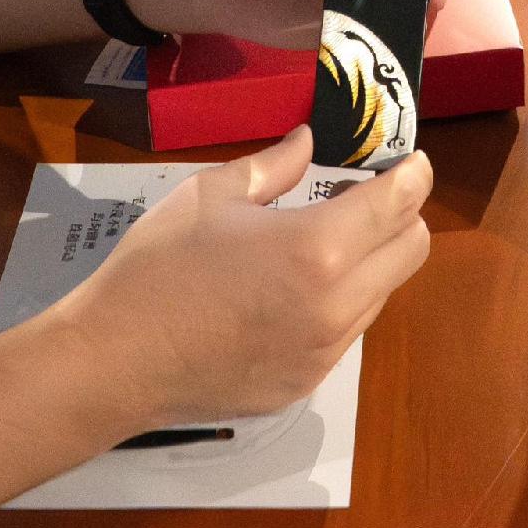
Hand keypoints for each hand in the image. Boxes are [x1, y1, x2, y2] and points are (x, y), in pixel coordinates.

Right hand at [54, 130, 436, 424]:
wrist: (114, 361)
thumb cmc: (158, 266)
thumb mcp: (209, 195)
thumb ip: (272, 167)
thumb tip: (308, 141)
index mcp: (317, 249)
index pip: (399, 204)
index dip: (413, 175)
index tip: (408, 162)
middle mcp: (337, 306)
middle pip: (411, 251)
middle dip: (401, 217)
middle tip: (359, 199)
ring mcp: (325, 354)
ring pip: (381, 294)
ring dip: (368, 263)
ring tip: (317, 246)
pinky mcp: (305, 385)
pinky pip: (345, 334)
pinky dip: (337, 304)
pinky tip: (288, 294)